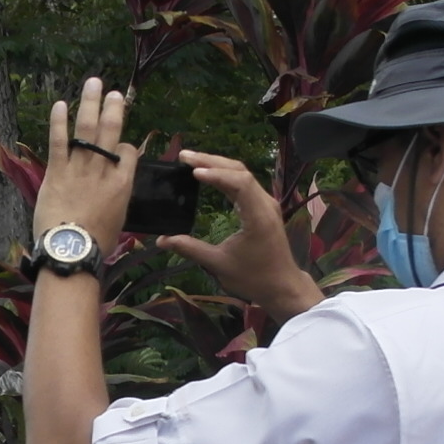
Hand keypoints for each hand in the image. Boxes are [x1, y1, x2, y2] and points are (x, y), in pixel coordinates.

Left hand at [36, 78, 135, 248]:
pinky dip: (58, 122)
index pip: (128, 152)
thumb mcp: (118, 223)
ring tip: (93, 83)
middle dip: (113, 109)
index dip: (125, 146)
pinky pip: (59, 142)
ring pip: (87, 130)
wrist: (72, 251)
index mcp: (123, 184)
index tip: (120, 146)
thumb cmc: (97, 244)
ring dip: (90, 103)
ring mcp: (80, 169)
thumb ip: (117, 203)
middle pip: (111, 132)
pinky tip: (60, 104)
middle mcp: (104, 171)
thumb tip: (115, 199)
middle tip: (114, 92)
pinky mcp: (57, 173)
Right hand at [160, 152, 322, 323]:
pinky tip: (209, 174)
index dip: (216, 174)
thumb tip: (162, 240)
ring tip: (192, 160)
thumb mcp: (218, 265)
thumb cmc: (253, 278)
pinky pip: (244, 183)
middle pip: (240, 171)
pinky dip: (225, 175)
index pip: (240, 183)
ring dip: (218, 165)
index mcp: (258, 216)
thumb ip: (190, 249)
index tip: (193, 172)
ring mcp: (266, 204)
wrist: (282, 287)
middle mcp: (265, 204)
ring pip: (243, 174)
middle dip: (212, 161)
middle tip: (184, 156)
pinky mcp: (263, 207)